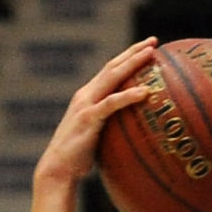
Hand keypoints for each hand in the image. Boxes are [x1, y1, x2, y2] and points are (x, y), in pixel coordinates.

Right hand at [36, 38, 157, 186]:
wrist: (58, 169)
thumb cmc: (78, 160)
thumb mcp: (97, 139)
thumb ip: (110, 129)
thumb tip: (132, 135)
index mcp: (88, 97)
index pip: (110, 70)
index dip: (127, 57)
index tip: (146, 48)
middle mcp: (86, 94)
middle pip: (113, 66)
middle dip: (133, 51)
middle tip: (153, 41)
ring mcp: (86, 104)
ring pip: (112, 76)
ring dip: (133, 63)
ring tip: (152, 54)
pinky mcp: (88, 118)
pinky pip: (112, 103)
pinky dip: (128, 95)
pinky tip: (145, 92)